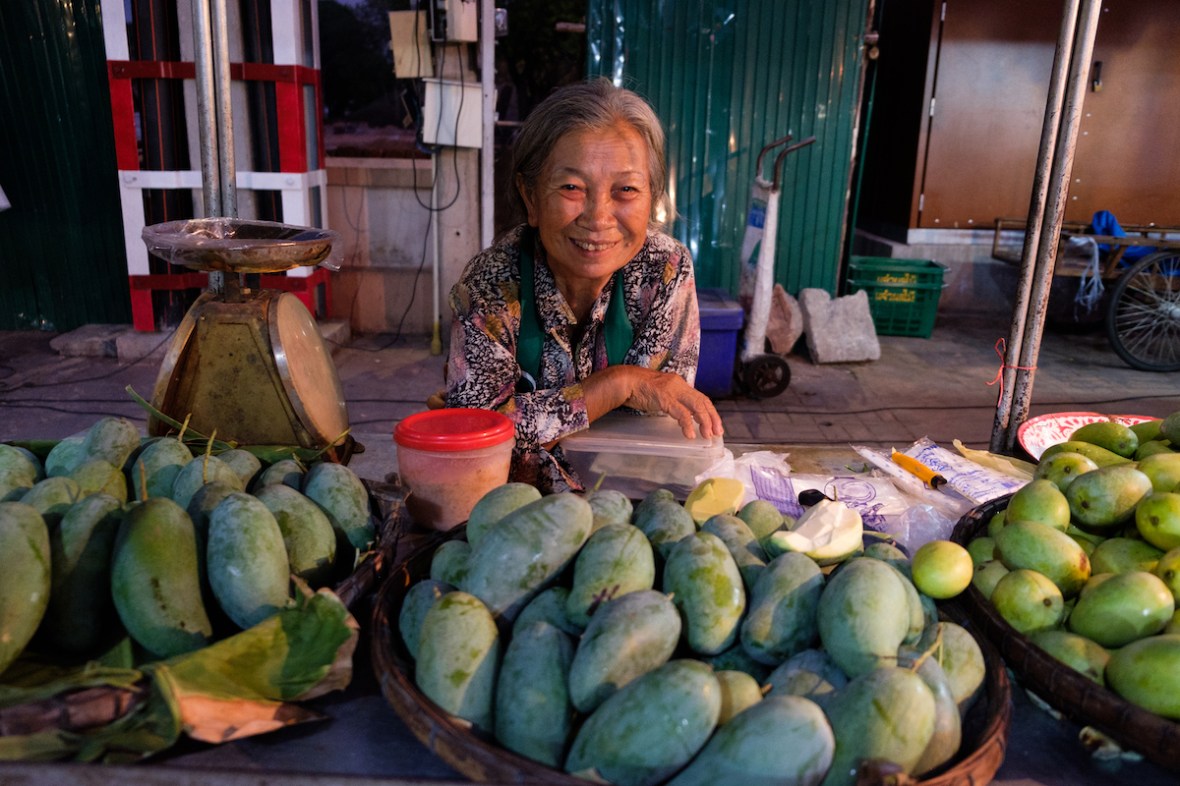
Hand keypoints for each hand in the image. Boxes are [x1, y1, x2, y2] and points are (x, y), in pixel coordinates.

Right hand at [584, 365, 723, 439]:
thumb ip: (673, 402)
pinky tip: (690, 434)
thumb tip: (683, 416)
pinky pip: (680, 413)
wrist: (624, 381)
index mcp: (680, 384)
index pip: (701, 398)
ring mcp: (672, 390)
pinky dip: (687, 424)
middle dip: (712, 418)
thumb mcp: (661, 395)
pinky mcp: (664, 397)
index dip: (710, 412)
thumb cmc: (639, 390)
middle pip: (703, 401)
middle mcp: (679, 385)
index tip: (716, 425)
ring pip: (696, 406)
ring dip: (704, 422)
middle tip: (717, 433)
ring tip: (707, 435)